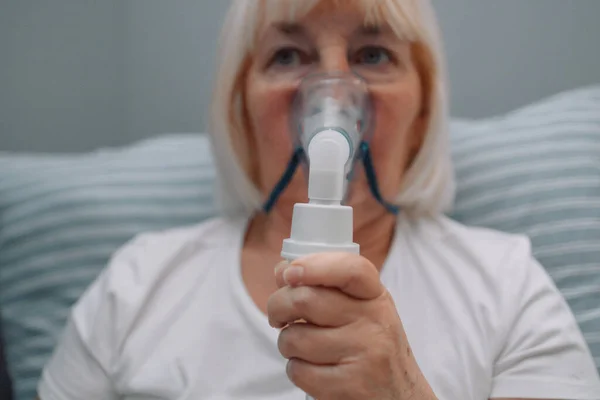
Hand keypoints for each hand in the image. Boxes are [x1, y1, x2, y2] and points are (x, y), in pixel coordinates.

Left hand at [267, 253, 436, 399]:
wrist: (400, 395)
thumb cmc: (371, 346)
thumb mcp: (360, 309)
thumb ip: (324, 286)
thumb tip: (282, 270)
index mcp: (374, 295)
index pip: (350, 268)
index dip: (314, 266)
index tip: (289, 273)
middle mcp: (374, 320)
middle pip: (306, 300)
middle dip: (278, 307)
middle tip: (278, 316)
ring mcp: (365, 352)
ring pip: (295, 338)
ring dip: (287, 344)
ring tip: (303, 348)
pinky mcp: (351, 384)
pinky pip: (299, 371)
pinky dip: (296, 370)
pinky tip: (313, 369)